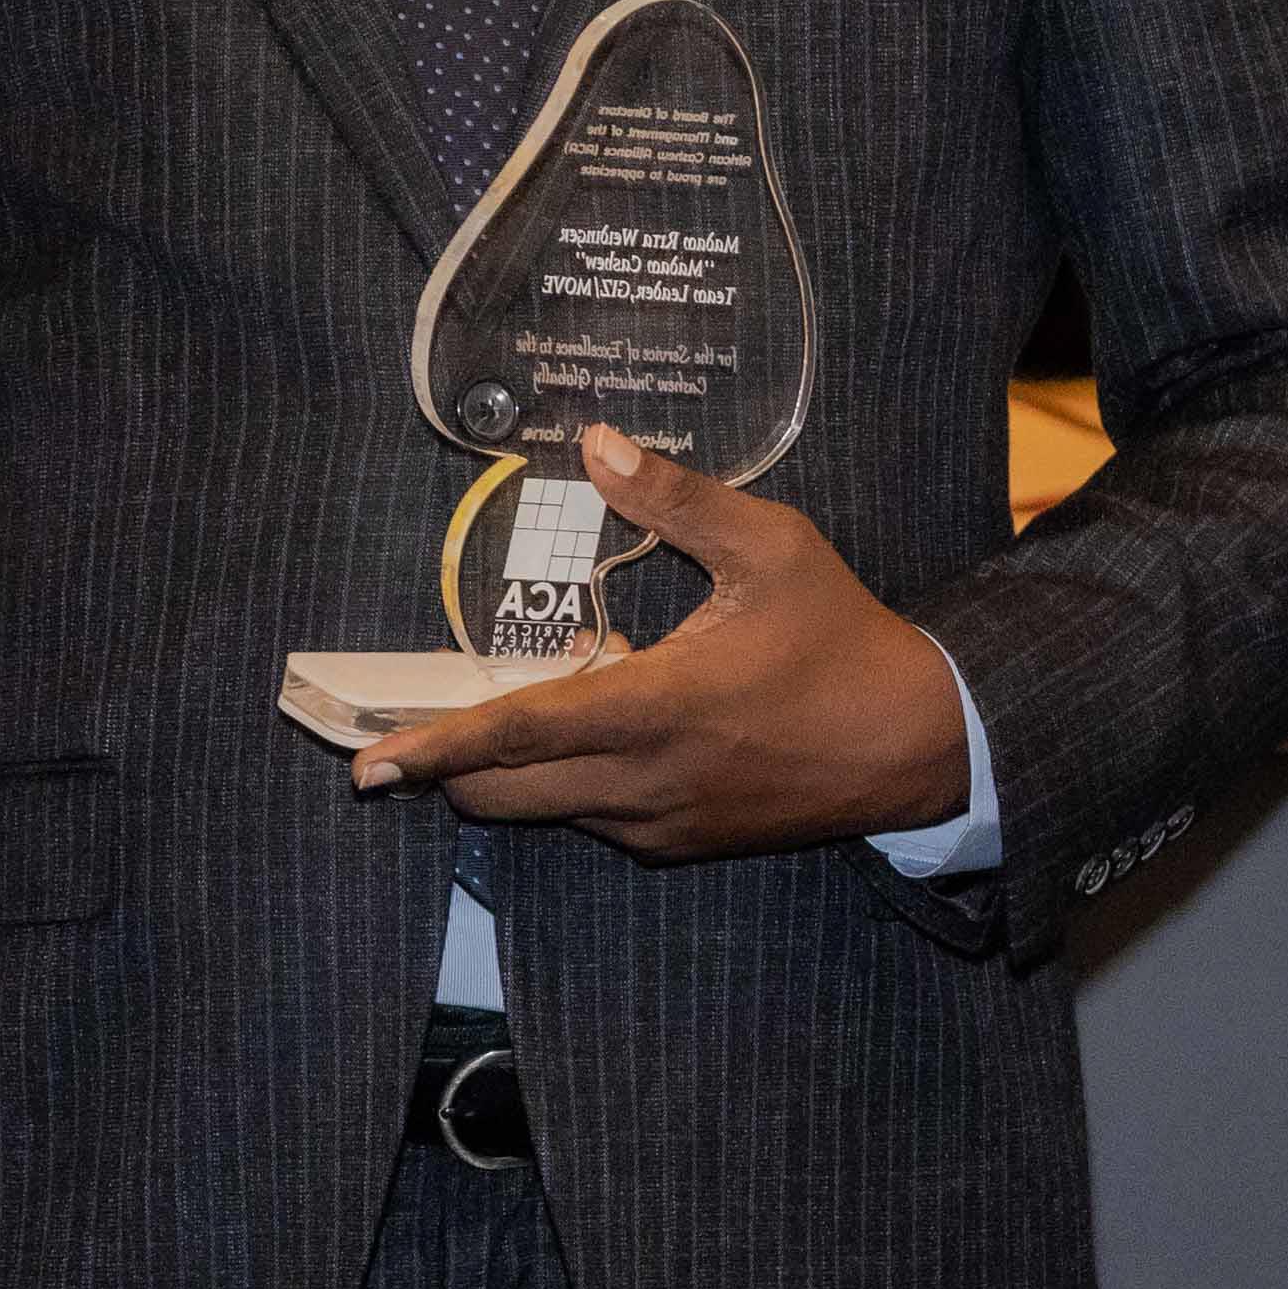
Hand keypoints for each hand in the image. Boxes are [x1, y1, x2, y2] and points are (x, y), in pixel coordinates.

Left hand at [348, 423, 981, 859]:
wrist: (917, 742)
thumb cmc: (839, 636)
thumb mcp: (770, 547)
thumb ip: (676, 498)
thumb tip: (597, 444)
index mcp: (658, 708)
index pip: (519, 735)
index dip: (437, 748)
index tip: (370, 763)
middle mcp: (646, 782)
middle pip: (504, 795)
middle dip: (449, 766)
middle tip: (407, 727)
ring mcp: (662, 824)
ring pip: (546, 810)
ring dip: (508, 773)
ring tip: (502, 714)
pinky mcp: (682, 844)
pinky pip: (595, 819)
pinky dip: (567, 784)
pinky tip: (592, 730)